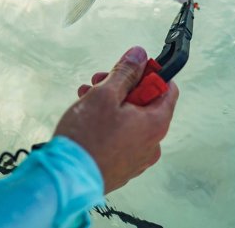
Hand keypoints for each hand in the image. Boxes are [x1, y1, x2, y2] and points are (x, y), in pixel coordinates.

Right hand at [54, 46, 178, 193]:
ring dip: (111, 104)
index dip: (148, 73)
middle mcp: (152, 143)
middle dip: (123, 87)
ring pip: (130, 120)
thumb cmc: (87, 139)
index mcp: (156, 123)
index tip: (129, 67)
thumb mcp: (105, 94)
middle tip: (99, 81)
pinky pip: (122, 138)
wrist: (66, 179)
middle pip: (146, 104)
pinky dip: (108, 124)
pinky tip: (88, 117)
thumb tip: (139, 56)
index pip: (168, 88)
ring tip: (86, 97)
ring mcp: (138, 158)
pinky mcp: (122, 167)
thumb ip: (125, 72)